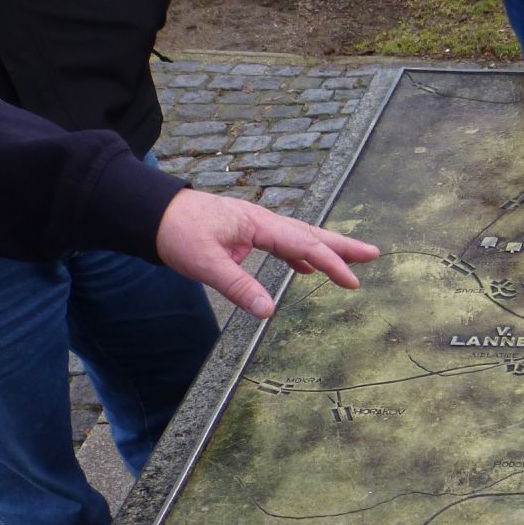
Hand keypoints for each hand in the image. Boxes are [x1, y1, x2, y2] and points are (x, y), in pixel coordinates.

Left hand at [155, 188, 379, 317]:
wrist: (150, 213)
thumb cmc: (175, 232)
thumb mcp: (205, 263)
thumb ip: (239, 286)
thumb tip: (268, 311)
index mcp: (258, 224)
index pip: (303, 244)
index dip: (331, 263)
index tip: (352, 282)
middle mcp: (262, 221)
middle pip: (311, 233)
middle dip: (343, 246)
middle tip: (374, 253)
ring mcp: (255, 225)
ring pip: (299, 237)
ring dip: (326, 249)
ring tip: (351, 260)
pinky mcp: (246, 233)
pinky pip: (283, 243)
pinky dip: (300, 256)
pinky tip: (307, 270)